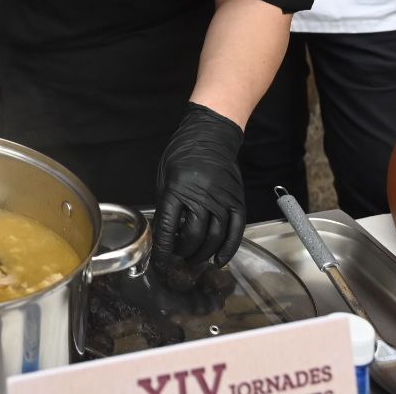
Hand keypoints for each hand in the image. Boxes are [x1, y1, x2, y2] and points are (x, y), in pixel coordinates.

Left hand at [153, 102, 245, 267]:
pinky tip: (220, 259)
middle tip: (178, 257)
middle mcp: (202, 194)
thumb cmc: (184, 152)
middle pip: (193, 235)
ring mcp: (222, 197)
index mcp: (177, 188)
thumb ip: (165, 203)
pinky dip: (229, 248)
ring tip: (195, 259)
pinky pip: (236, 230)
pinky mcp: (236, 199)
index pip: (168, 227)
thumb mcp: (164, 175)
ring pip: (214, 237)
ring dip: (203, 254)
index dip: (163, 249)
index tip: (159, 262)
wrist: (210, 133)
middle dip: (183, 252)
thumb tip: (165, 233)